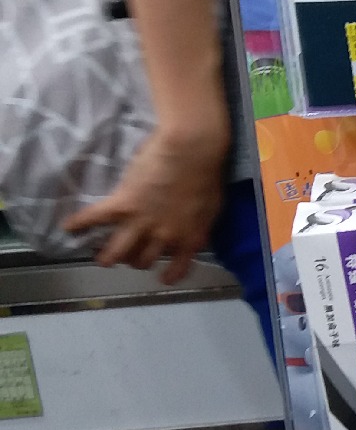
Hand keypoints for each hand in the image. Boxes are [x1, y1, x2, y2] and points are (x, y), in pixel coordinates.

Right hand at [64, 122, 228, 281]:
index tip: (162, 278)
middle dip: (135, 261)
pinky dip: (80, 223)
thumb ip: (199, 224)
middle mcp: (163, 237)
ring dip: (108, 257)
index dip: (169, 275)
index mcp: (189, 238)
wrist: (191, 151)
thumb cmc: (207, 174)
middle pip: (143, 260)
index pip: (178, 267)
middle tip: (129, 255)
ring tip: (102, 259)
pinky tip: (68, 228)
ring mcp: (141, 222)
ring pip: (118, 251)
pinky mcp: (122, 204)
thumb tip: (193, 231)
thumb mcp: (212, 208)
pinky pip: (96, 218)